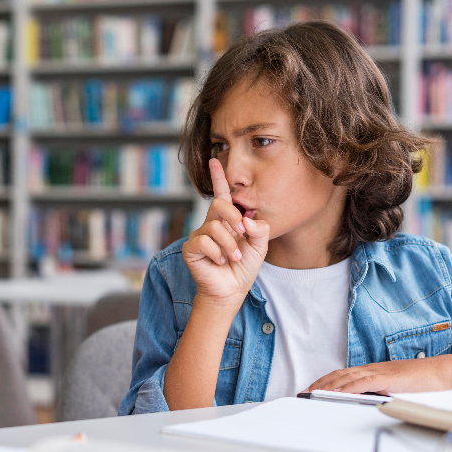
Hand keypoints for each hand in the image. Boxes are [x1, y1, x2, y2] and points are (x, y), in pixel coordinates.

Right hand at [181, 158, 269, 305]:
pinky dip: (217, 253)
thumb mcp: (260, 247)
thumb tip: (247, 219)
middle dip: (233, 217)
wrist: (231, 290)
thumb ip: (260, 230)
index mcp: (226, 221)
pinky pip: (204, 241)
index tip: (214, 160)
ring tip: (233, 258)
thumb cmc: (242, 268)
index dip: (218, 177)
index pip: (222, 195)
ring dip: (229, 245)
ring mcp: (199, 236)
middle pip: (219, 205)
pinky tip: (219, 262)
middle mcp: (211, 224)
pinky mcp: (190, 248)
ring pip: (214, 227)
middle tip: (243, 233)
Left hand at [307, 357, 451, 394]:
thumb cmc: (421, 381)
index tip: (310, 390)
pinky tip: (337, 394)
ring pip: (347, 378)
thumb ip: (379, 392)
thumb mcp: (394, 388)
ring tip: (313, 394)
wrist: (442, 372)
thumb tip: (367, 401)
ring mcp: (378, 372)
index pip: (342, 375)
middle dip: (319, 384)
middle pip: (338, 375)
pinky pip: (363, 382)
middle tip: (303, 393)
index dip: (324, 382)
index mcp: (372, 371)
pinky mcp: (387, 378)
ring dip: (328, 386)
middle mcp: (371, 369)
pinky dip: (347, 388)